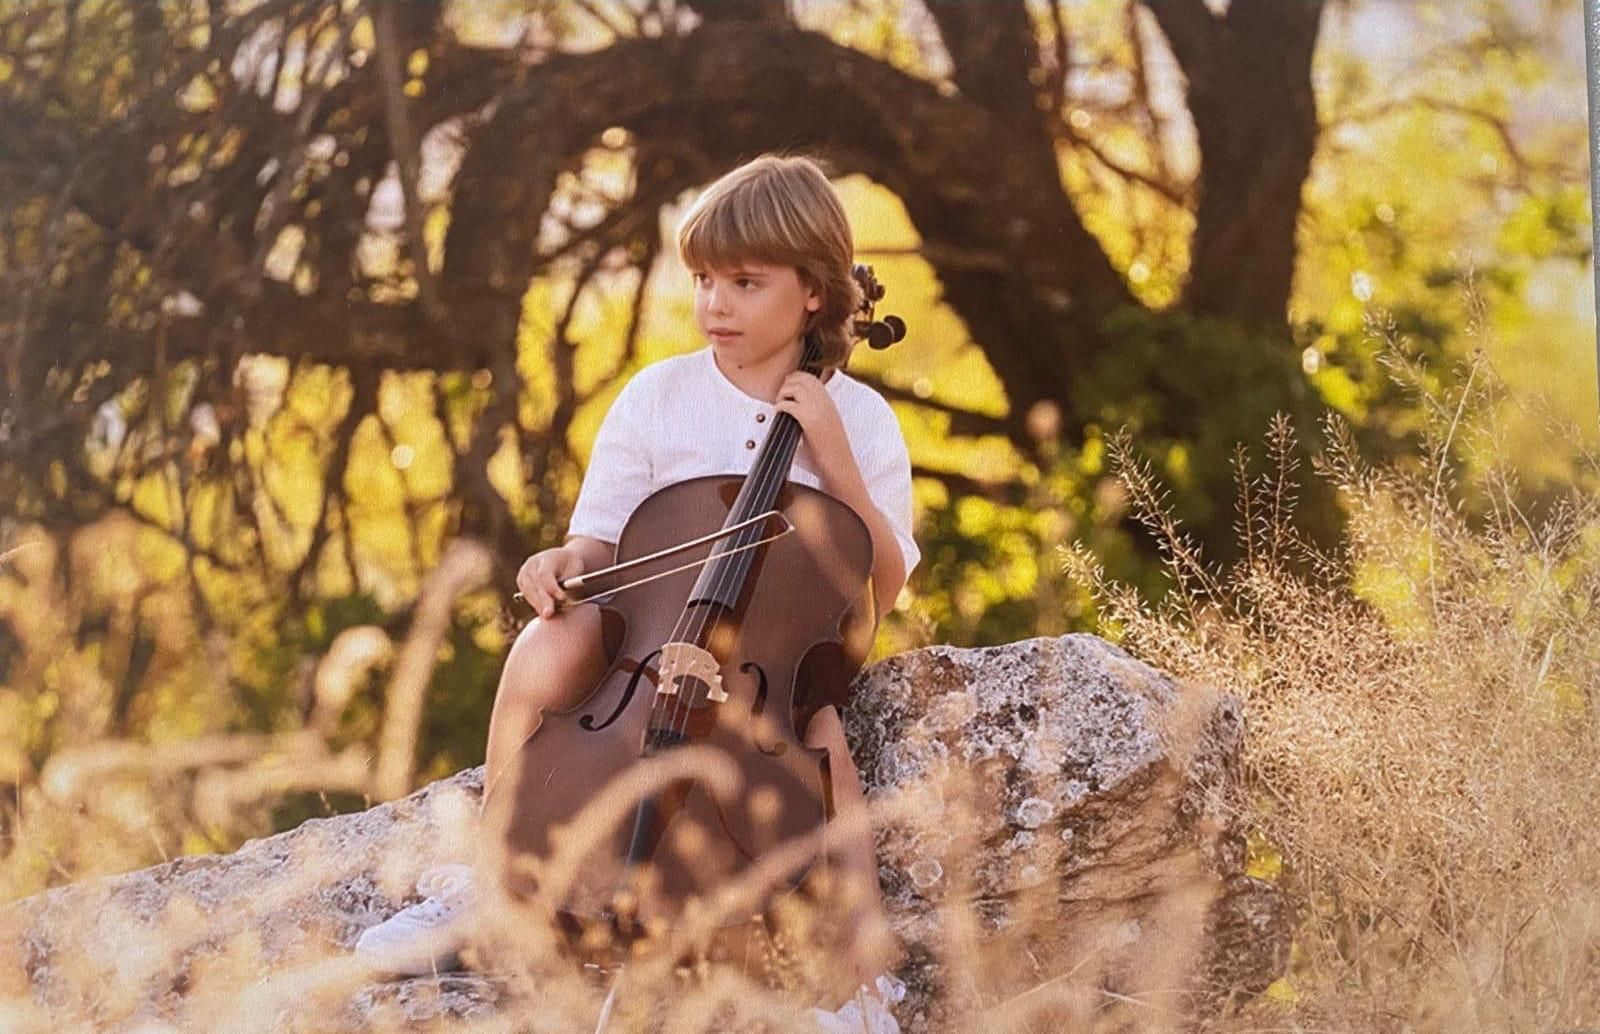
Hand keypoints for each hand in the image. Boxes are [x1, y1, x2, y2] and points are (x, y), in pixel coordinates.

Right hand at [515, 545, 584, 618]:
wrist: (563, 561)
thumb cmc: (572, 566)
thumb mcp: (575, 570)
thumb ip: (569, 582)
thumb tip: (562, 598)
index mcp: (546, 557)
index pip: (544, 574)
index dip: (551, 587)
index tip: (561, 598)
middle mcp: (531, 564)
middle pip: (534, 584)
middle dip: (542, 601)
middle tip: (549, 614)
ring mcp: (524, 573)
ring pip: (528, 592)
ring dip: (538, 605)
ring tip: (548, 615)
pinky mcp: (521, 583)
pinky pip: (527, 595)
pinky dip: (535, 604)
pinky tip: (543, 612)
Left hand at [775, 371, 863, 497]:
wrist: (839, 467)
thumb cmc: (828, 453)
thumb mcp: (823, 426)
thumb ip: (810, 414)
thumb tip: (790, 408)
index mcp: (828, 401)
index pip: (809, 377)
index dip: (793, 381)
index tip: (785, 393)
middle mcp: (825, 402)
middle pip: (800, 377)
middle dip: (786, 385)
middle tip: (780, 399)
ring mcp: (818, 410)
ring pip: (794, 387)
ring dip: (782, 394)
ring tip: (779, 406)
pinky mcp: (810, 421)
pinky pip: (789, 405)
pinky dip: (780, 407)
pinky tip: (779, 415)